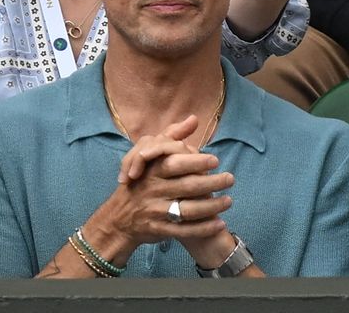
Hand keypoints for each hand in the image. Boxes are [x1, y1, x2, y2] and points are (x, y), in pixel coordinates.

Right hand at [84, 117, 233, 263]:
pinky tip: (220, 223)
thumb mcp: (149, 157)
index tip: (216, 160)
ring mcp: (155, 211)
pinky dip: (203, 228)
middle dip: (211, 183)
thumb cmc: (140, 182)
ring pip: (188, 210)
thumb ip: (171, 137)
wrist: (117, 219)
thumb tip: (194, 118)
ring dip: (211, 206)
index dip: (196, 162)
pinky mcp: (159, 230)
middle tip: (230, 178)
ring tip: (229, 201)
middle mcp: (153, 190)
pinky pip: (184, 230)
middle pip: (187, 186)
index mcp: (152, 171)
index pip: (175, 164)